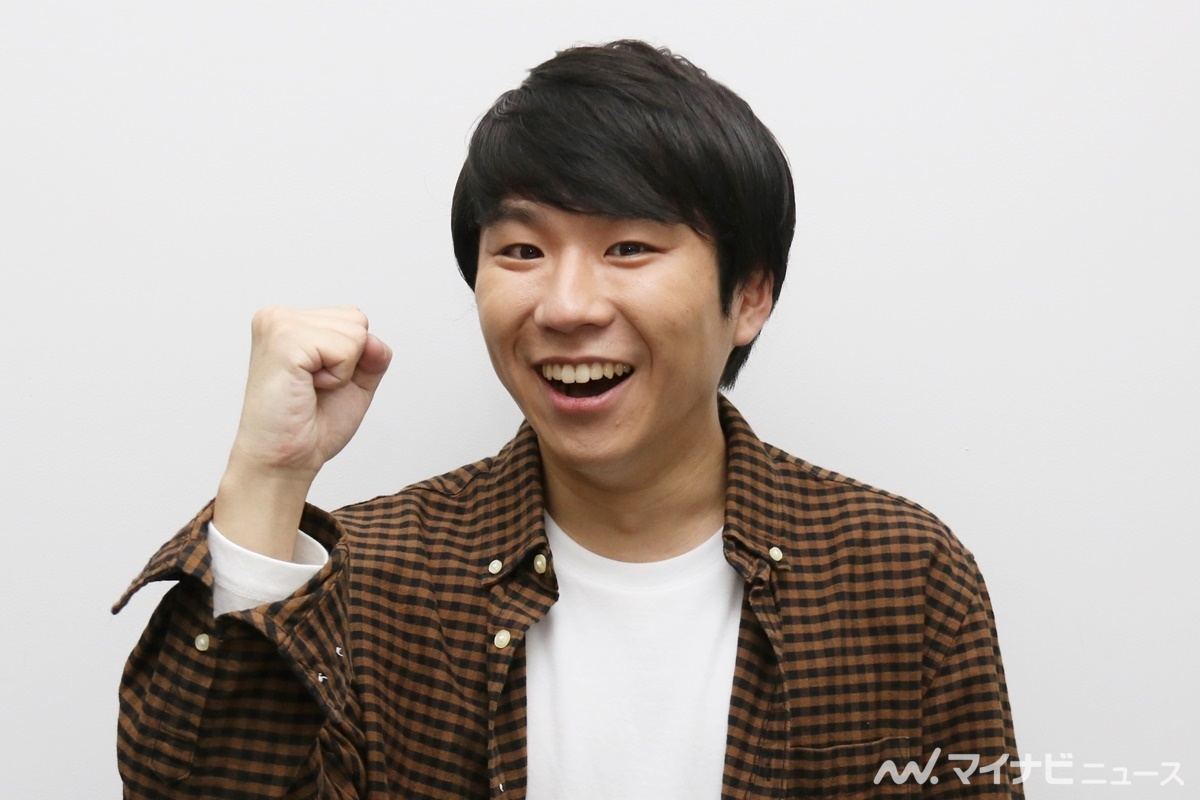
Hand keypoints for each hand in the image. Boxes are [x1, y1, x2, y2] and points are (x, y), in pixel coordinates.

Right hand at [214, 305, 390, 558]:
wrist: (285, 459)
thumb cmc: (311, 425)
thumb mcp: (354, 382)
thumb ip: (372, 354)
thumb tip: (374, 340)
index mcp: (288, 321)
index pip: (353, 317)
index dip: (352, 357)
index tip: (319, 382)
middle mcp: (277, 316)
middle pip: (357, 320)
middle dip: (349, 362)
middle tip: (314, 388)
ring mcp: (278, 325)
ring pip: (355, 332)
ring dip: (342, 371)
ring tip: (309, 389)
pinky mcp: (284, 341)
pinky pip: (346, 348)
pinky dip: (338, 377)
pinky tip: (307, 389)